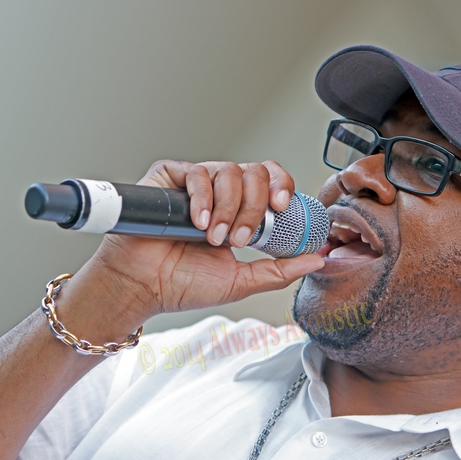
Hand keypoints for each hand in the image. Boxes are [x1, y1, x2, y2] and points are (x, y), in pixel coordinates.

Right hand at [87, 160, 323, 319]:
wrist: (143, 288)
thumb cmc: (182, 285)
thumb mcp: (242, 281)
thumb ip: (280, 270)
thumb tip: (316, 260)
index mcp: (241, 212)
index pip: (271, 181)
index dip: (282, 187)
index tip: (281, 209)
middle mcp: (221, 194)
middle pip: (255, 173)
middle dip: (253, 208)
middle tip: (239, 239)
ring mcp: (195, 185)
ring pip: (228, 171)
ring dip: (227, 208)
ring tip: (212, 238)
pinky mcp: (169, 178)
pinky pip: (196, 172)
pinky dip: (202, 197)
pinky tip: (197, 222)